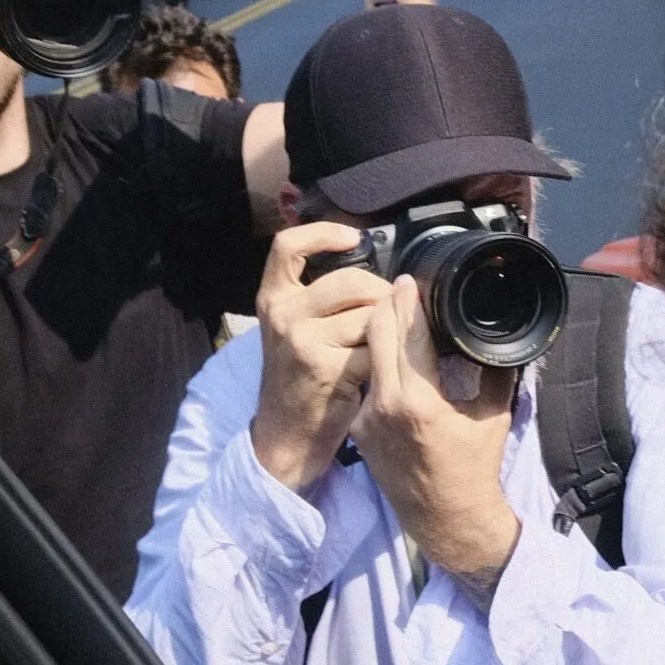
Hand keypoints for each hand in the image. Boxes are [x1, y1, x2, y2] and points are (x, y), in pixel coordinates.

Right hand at [248, 222, 387, 493]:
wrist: (286, 431)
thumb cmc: (301, 376)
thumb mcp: (296, 328)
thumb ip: (321, 297)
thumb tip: (376, 268)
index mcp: (273, 298)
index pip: (287, 245)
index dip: (322, 233)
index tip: (353, 237)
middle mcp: (283, 314)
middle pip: (351, 280)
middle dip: (382, 293)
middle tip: (391, 313)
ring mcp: (302, 340)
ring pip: (369, 313)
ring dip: (387, 328)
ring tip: (382, 345)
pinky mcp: (326, 367)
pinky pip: (375, 346)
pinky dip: (387, 355)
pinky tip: (379, 367)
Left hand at [350, 275, 520, 601]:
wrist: (446, 519)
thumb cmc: (475, 467)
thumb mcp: (493, 413)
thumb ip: (492, 369)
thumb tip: (498, 333)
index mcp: (419, 401)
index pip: (406, 334)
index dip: (407, 300)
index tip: (409, 279)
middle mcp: (385, 407)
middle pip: (376, 336)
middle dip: (387, 306)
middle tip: (398, 287)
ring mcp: (366, 419)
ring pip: (367, 358)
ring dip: (380, 334)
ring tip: (396, 317)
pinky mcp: (358, 430)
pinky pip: (367, 384)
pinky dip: (380, 365)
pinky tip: (392, 356)